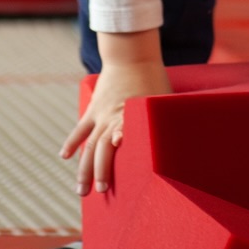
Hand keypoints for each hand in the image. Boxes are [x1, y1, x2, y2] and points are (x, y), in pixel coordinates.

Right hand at [59, 32, 170, 194]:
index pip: (122, 135)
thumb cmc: (154, 80)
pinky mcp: (94, 109)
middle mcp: (113, 117)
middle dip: (99, 172)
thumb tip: (184, 143)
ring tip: (80, 191)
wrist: (131, 56)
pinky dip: (71, 142)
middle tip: (101, 192)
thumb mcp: (164, 100)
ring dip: (84, 168)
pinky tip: (64, 157)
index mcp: (131, 116)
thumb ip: (168, 121)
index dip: (118, 145)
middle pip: (102, 148)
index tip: (118, 155)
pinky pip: (81, 129)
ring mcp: (101, 114)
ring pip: (89, 145)